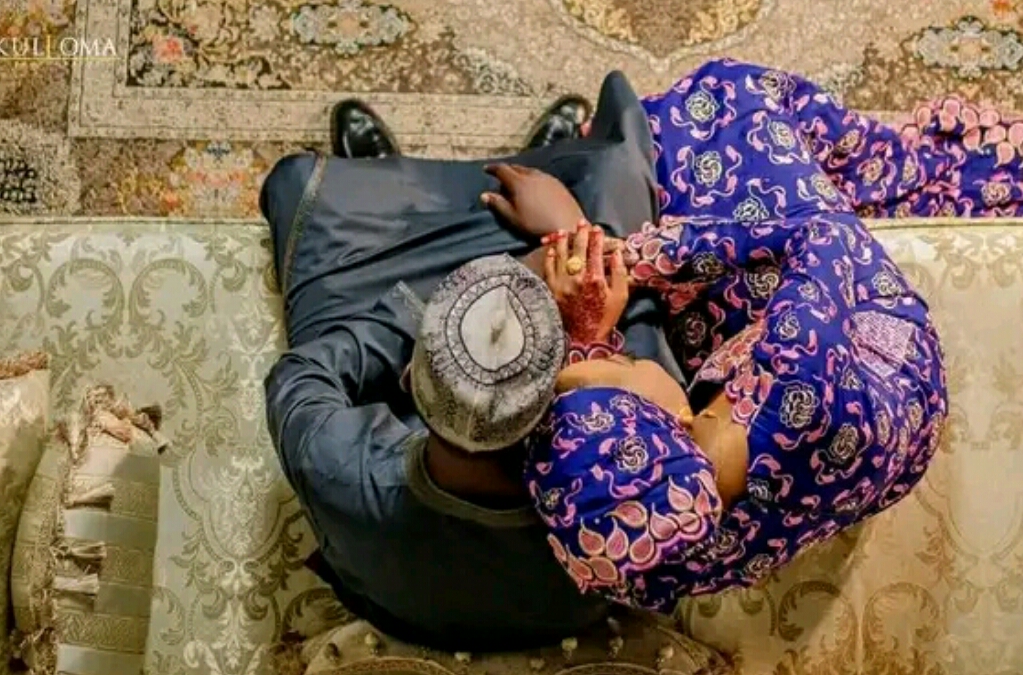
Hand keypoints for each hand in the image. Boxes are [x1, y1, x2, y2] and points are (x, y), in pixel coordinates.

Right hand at [481, 164, 584, 237]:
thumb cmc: (536, 224)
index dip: (492, 168)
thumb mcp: (513, 218)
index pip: (502, 170)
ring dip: (520, 173)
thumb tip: (484, 194)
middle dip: (507, 170)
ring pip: (529, 170)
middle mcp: (532, 175)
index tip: (486, 169)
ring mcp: (547, 178)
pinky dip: (532, 177)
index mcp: (519, 182)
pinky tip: (534, 187)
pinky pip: (540, 175)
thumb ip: (498, 205)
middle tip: (501, 177)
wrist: (567, 224)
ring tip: (517, 182)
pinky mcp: (557, 183)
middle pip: (516, 167)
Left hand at [542, 221, 627, 344]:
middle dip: (581, 234)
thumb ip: (620, 273)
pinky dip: (550, 256)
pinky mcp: (552, 290)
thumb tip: (617, 253)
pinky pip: (549, 268)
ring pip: (561, 255)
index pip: (596, 251)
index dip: (597, 237)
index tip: (597, 228)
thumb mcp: (621, 296)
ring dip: (563, 241)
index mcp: (596, 279)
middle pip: (578, 249)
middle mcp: (577, 278)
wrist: (585, 338)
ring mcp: (562, 284)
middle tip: (582, 223)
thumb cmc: (606, 317)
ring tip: (564, 231)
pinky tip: (552, 249)